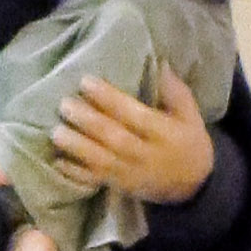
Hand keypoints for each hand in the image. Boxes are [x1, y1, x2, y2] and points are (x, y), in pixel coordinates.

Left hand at [51, 67, 214, 204]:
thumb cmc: (189, 143)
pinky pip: (96, 181)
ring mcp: (132, 174)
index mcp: (165, 134)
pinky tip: (58, 162)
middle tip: (65, 104)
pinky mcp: (120, 187)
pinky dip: (76, 174)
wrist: (193, 186)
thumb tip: (161, 63)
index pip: (135, 115)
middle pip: (115, 138)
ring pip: (102, 161)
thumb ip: (175, 91)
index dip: (110, 99)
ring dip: (77, 147)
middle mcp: (147, 155)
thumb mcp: (191, 116)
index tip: (86, 82)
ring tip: (56, 132)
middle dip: (88, 122)